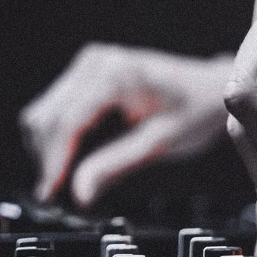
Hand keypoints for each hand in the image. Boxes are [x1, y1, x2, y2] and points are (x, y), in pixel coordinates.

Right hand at [20, 42, 232, 205]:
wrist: (211, 87)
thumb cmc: (195, 110)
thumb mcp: (159, 143)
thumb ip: (115, 166)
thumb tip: (80, 193)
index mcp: (117, 75)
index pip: (68, 121)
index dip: (54, 160)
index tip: (50, 192)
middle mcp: (97, 62)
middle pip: (48, 117)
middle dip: (48, 157)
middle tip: (55, 194)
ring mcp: (90, 64)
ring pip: (44, 113)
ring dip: (46, 147)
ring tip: (62, 180)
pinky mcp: (87, 73)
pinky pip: (55, 107)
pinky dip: (55, 136)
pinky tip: (68, 159)